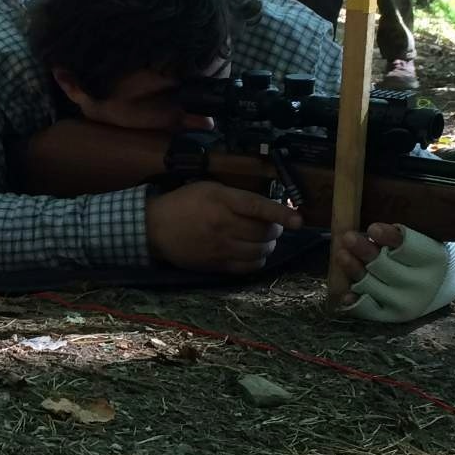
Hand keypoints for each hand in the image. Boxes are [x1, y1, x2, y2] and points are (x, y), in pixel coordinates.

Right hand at [146, 183, 303, 274]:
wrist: (155, 228)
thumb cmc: (184, 203)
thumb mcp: (209, 188)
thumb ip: (237, 196)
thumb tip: (267, 206)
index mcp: (222, 201)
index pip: (258, 207)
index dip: (281, 213)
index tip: (299, 220)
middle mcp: (223, 225)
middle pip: (264, 232)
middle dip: (276, 229)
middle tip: (274, 225)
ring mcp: (221, 247)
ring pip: (260, 251)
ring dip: (269, 245)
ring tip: (264, 239)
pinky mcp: (217, 264)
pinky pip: (248, 267)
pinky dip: (258, 260)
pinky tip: (254, 253)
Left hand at [335, 224, 454, 321]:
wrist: (434, 286)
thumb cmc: (419, 252)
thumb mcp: (418, 237)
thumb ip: (398, 233)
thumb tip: (371, 230)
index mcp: (433, 258)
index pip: (410, 247)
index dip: (389, 237)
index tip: (372, 228)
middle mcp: (422, 284)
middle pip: (386, 266)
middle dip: (364, 251)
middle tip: (348, 237)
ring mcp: (406, 302)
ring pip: (372, 285)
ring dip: (354, 270)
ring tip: (342, 255)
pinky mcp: (390, 315)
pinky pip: (367, 308)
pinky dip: (355, 300)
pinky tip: (347, 295)